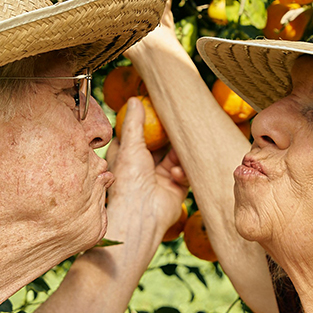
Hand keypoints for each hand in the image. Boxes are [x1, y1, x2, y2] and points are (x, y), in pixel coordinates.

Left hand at [104, 97, 187, 264]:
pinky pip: (184, 173)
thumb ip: (135, 124)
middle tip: (179, 122)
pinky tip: (176, 174)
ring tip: (181, 148)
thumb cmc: (129, 180)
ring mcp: (160, 178)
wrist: (142, 213)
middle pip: (160, 146)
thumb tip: (134, 99)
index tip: (158, 109)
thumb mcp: (130, 145)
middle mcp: (143, 167)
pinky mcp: (175, 188)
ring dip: (178, 154)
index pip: (138, 136)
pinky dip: (182, 171)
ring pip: (175, 158)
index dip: (148, 124)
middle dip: (170, 137)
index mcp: (128, 157)